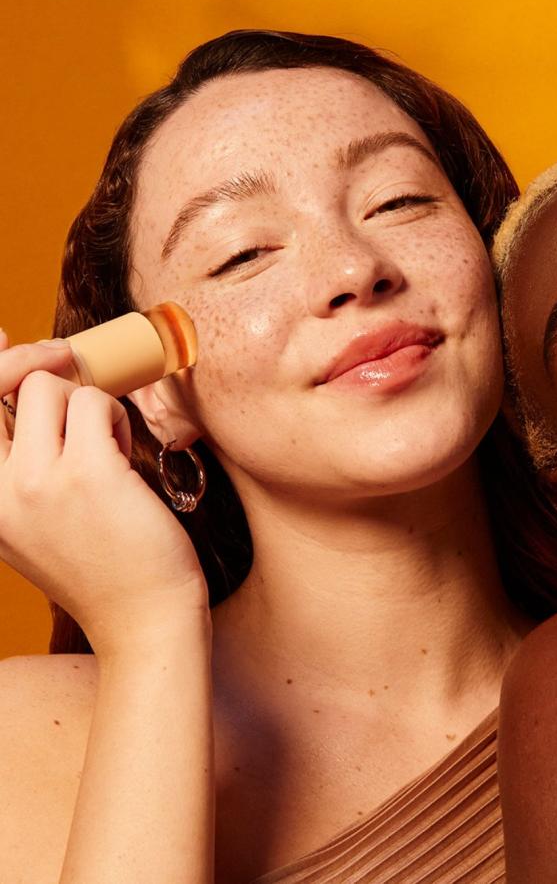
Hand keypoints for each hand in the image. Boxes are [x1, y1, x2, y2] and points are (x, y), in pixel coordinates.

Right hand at [0, 332, 207, 655]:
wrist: (144, 617)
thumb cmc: (101, 560)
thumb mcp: (36, 516)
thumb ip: (16, 453)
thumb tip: (6, 359)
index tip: (0, 338)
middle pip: (2, 383)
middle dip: (40, 365)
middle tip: (71, 368)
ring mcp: (37, 481)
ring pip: (53, 385)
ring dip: (89, 405)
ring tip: (108, 449)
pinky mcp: (89, 474)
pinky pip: (97, 402)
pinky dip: (117, 420)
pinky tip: (126, 459)